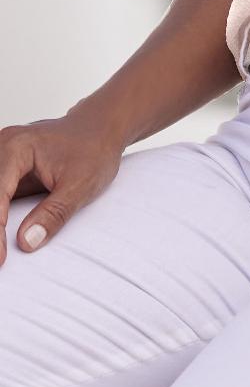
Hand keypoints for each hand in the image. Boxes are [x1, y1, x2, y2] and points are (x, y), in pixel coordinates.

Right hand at [0, 105, 127, 264]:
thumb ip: (53, 214)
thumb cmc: (94, 150)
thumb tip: (26, 241)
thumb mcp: (81, 185)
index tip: (1, 258)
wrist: (102, 129)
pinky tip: (2, 238)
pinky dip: (0, 216)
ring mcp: (4, 159)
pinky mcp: (7, 171)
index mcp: (18, 147)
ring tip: (2, 249)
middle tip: (1, 257)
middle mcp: (5, 148)